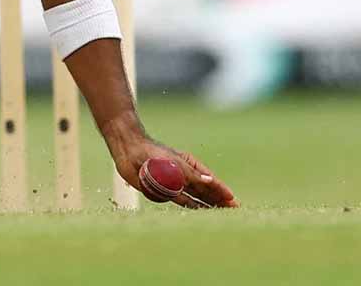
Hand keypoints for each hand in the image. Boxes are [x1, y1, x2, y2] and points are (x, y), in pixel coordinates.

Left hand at [113, 136, 238, 208]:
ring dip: (207, 204)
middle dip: (218, 198)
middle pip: (205, 189)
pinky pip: (181, 200)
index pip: (209, 179)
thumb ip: (192, 174)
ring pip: (195, 196)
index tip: (234, 200)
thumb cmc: (154, 152)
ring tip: (220, 212)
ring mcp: (174, 182)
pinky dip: (191, 205)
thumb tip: (211, 181)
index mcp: (189, 164)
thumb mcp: (175, 162)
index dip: (221, 189)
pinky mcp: (163, 190)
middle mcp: (184, 174)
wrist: (130, 151)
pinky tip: (200, 211)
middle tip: (233, 210)